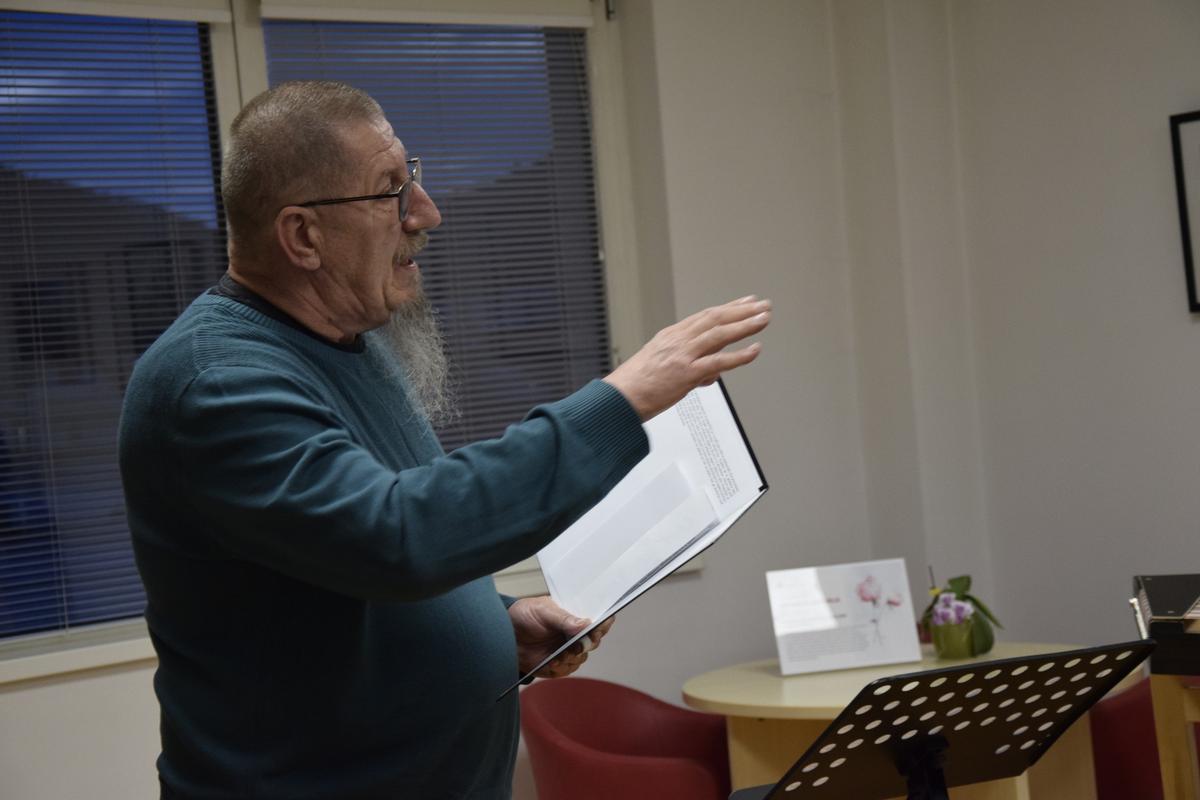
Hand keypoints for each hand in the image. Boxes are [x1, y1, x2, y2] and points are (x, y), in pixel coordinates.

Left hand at [509, 595, 615, 678]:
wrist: (506, 634)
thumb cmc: (526, 615)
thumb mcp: (543, 610)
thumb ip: (563, 618)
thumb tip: (586, 624)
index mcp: (576, 615)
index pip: (599, 619)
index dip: (604, 623)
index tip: (598, 627)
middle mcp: (576, 633)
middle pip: (594, 641)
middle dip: (587, 644)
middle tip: (576, 645)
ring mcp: (569, 649)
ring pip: (581, 657)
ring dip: (571, 657)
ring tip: (558, 655)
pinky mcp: (559, 664)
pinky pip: (567, 669)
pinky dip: (560, 667)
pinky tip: (551, 662)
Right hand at [603, 295, 769, 420]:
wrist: (618, 399)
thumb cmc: (636, 387)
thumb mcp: (662, 367)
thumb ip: (690, 366)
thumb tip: (711, 373)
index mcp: (670, 336)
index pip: (705, 317)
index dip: (728, 308)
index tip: (745, 303)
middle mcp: (678, 341)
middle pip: (715, 319)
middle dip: (742, 311)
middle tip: (762, 306)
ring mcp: (682, 356)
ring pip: (719, 334)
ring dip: (745, 325)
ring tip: (764, 319)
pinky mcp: (686, 374)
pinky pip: (718, 361)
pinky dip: (739, 356)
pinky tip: (754, 350)